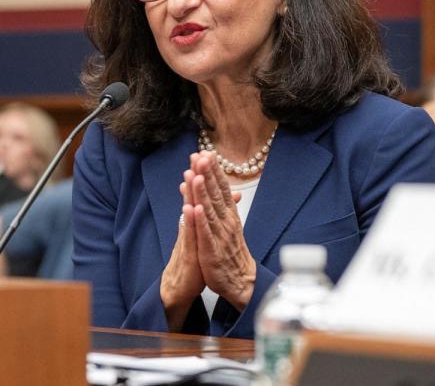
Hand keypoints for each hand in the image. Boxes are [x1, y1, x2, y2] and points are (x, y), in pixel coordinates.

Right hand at [160, 169, 205, 330]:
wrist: (180, 286)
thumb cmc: (193, 259)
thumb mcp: (204, 235)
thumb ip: (210, 214)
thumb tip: (228, 196)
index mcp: (194, 221)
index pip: (198, 194)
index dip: (201, 174)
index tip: (205, 154)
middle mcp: (188, 226)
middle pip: (191, 197)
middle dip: (194, 177)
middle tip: (196, 156)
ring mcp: (186, 238)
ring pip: (188, 213)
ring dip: (190, 195)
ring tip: (190, 176)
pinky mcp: (187, 253)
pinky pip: (188, 236)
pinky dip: (189, 222)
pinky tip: (190, 210)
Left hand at [187, 151, 256, 310]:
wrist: (239, 280)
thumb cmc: (230, 251)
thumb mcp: (226, 224)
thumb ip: (219, 205)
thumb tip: (210, 186)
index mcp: (229, 215)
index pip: (221, 188)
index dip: (214, 171)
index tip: (206, 153)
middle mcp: (226, 222)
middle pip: (215, 194)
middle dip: (207, 174)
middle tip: (201, 155)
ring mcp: (219, 236)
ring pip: (209, 210)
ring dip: (203, 192)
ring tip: (196, 175)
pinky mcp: (211, 251)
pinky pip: (205, 234)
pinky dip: (200, 221)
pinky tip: (195, 209)